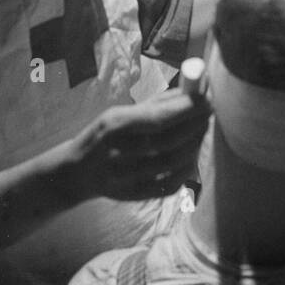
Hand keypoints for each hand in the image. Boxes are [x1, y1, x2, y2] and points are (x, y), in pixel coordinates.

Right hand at [70, 90, 210, 201]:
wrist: (76, 172)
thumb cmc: (104, 135)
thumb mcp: (118, 113)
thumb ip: (155, 104)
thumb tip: (192, 89)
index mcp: (115, 126)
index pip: (158, 118)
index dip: (187, 109)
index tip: (207, 97)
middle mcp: (119, 153)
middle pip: (169, 141)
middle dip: (195, 124)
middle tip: (208, 110)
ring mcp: (127, 178)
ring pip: (174, 162)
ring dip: (195, 143)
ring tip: (201, 128)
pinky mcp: (136, 195)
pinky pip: (171, 183)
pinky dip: (187, 167)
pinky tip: (191, 153)